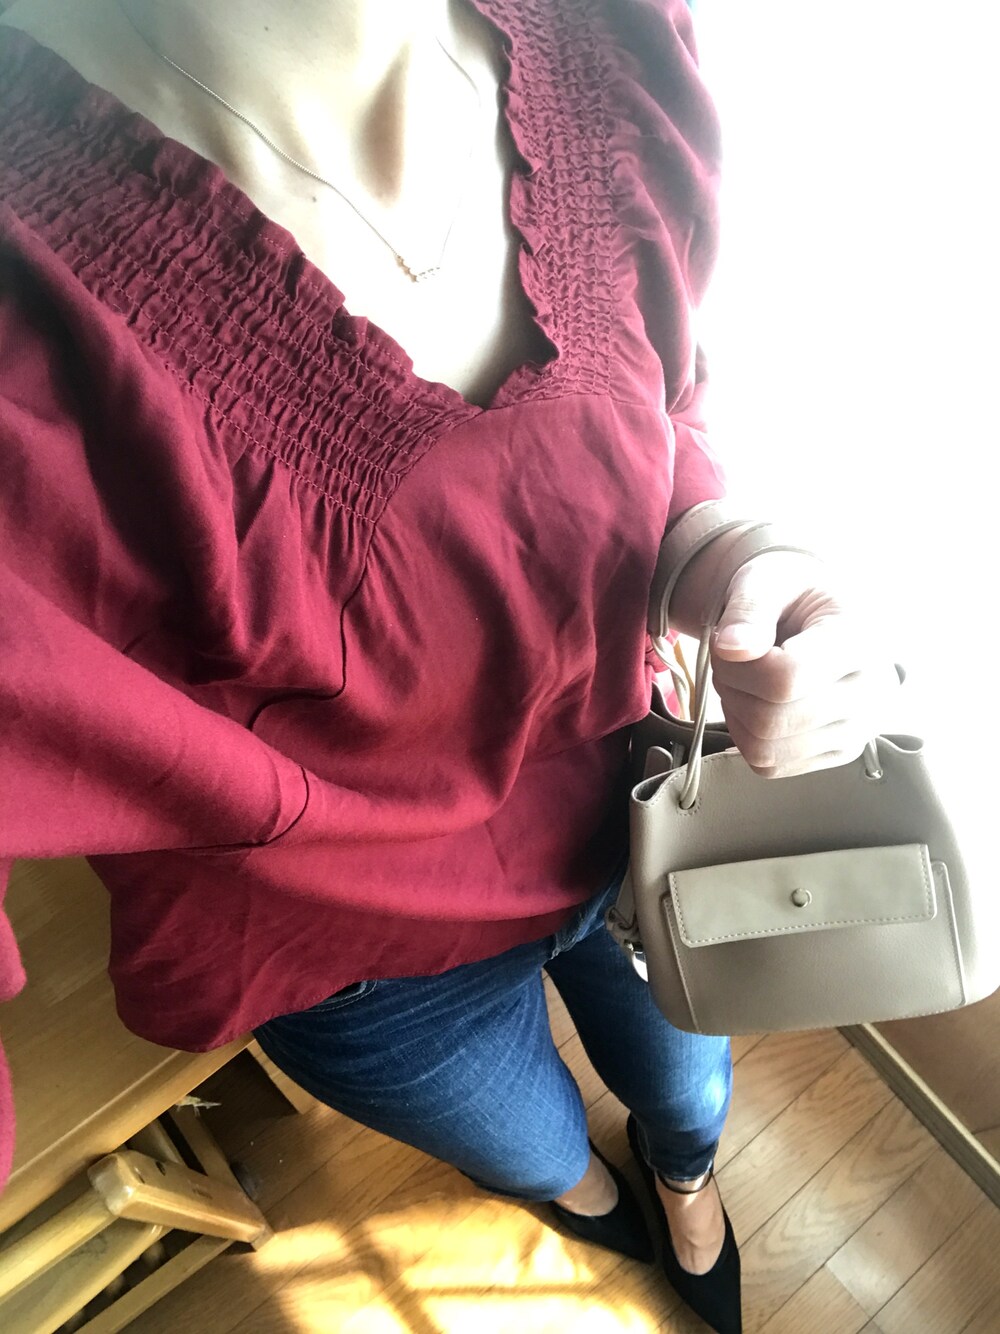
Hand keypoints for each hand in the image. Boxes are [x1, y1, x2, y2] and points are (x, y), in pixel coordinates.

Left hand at [709, 552, 898, 778]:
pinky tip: (757, 702)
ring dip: (735, 714)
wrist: (819, 614)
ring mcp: (858, 730)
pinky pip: (770, 765)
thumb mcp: (769, 579)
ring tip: (743, 679)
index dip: (739, 665)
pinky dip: (747, 737)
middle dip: (732, 687)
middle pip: (772, 720)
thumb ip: (749, 608)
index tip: (732, 639)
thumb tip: (731, 648)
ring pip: (766, 749)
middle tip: (730, 659)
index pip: (786, 678)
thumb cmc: (794, 592)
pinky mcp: (838, 754)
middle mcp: (871, 693)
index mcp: (860, 640)